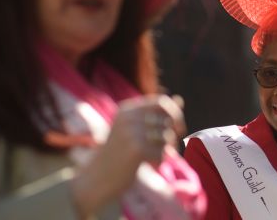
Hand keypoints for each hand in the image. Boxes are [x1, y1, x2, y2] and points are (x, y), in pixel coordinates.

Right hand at [70, 94, 185, 216]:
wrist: (97, 178)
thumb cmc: (121, 153)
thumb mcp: (136, 129)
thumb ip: (158, 114)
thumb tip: (179, 99)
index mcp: (127, 109)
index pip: (162, 101)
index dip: (175, 114)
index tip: (178, 128)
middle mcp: (128, 118)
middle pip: (167, 120)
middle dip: (172, 134)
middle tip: (167, 146)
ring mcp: (131, 133)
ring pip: (167, 136)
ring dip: (165, 148)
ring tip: (150, 155)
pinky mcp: (136, 149)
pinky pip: (162, 152)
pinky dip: (160, 160)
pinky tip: (147, 163)